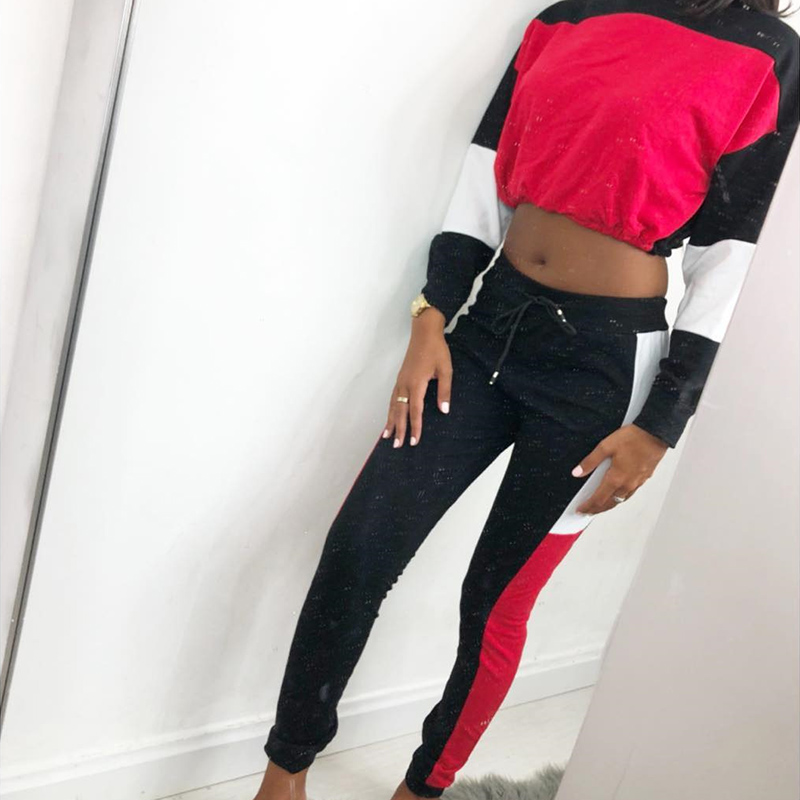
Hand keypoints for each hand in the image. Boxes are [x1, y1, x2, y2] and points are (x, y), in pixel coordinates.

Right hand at [383, 307, 450, 447]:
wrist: (424, 331)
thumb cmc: (436, 349)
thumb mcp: (446, 370)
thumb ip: (444, 391)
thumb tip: (443, 410)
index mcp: (417, 383)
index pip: (415, 410)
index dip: (415, 427)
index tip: (414, 441)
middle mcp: (405, 384)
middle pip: (400, 411)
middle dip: (398, 429)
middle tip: (397, 445)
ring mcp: (400, 380)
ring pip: (393, 405)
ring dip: (390, 421)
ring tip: (387, 436)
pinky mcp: (400, 378)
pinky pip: (392, 397)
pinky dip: (390, 409)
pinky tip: (389, 416)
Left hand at [571, 424, 668, 513]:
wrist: (655, 433)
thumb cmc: (633, 438)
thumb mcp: (606, 446)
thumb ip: (590, 461)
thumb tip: (577, 472)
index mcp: (616, 478)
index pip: (598, 499)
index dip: (588, 506)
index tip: (580, 509)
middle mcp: (627, 484)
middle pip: (609, 504)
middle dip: (597, 509)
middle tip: (588, 511)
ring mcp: (637, 482)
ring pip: (620, 500)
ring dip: (609, 505)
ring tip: (600, 506)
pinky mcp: (644, 478)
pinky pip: (629, 494)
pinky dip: (620, 498)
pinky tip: (617, 495)